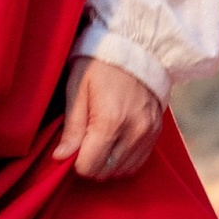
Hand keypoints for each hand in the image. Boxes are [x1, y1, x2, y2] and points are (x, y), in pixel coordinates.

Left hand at [55, 55, 162, 180]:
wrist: (137, 46)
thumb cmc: (99, 64)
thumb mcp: (78, 89)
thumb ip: (72, 127)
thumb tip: (61, 157)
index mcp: (110, 121)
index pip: (89, 166)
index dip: (74, 161)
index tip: (71, 146)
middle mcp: (134, 132)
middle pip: (105, 172)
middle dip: (90, 163)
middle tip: (83, 143)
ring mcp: (148, 134)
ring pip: (122, 171)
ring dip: (106, 163)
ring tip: (98, 141)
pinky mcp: (157, 132)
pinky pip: (138, 162)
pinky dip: (123, 160)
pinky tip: (114, 143)